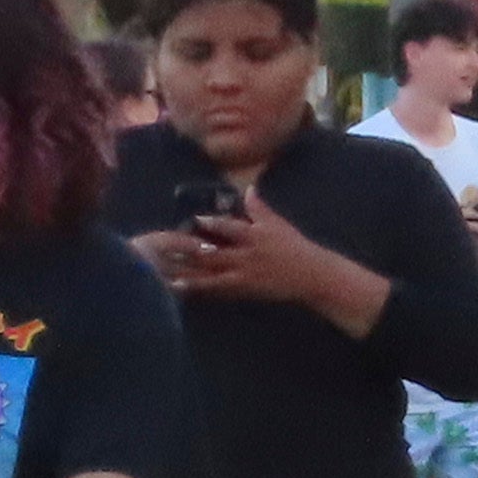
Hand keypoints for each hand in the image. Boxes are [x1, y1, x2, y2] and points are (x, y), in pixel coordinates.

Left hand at [165, 196, 355, 309]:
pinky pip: (219, 288)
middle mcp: (246, 253)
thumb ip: (259, 208)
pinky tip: (184, 289)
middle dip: (189, 250)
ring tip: (166, 271)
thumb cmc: (295, 248)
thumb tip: (248, 188)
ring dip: (189, 271)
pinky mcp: (244, 289)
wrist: (311, 275)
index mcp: (254, 234)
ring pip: (212, 272)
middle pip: (214, 251)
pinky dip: (201, 288)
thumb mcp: (278, 224)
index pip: (230, 227)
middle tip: (166, 249)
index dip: (212, 223)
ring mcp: (244, 273)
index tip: (194, 219)